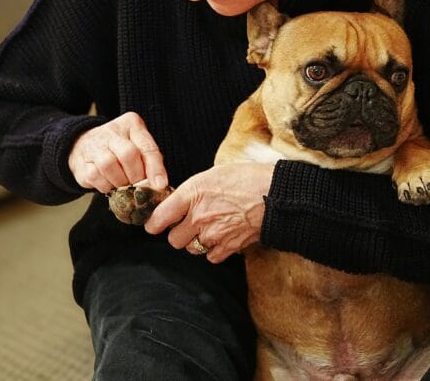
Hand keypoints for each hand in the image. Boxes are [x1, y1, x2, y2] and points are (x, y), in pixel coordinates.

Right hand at [68, 112, 166, 192]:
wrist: (84, 144)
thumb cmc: (121, 147)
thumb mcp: (139, 145)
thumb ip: (150, 160)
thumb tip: (159, 184)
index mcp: (132, 124)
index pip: (147, 146)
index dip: (155, 168)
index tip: (160, 184)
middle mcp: (112, 131)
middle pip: (128, 154)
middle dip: (136, 176)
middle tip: (138, 185)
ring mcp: (94, 144)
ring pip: (109, 166)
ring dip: (120, 182)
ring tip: (124, 185)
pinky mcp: (82, 160)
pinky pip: (95, 177)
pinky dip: (106, 186)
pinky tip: (110, 184)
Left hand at [145, 162, 273, 263]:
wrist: (276, 193)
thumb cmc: (248, 177)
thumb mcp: (215, 173)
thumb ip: (195, 190)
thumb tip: (182, 201)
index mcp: (193, 193)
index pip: (160, 216)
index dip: (154, 223)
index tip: (153, 225)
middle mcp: (199, 216)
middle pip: (174, 239)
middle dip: (179, 234)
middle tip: (188, 226)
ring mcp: (213, 234)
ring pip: (191, 249)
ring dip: (197, 242)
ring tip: (210, 230)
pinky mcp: (228, 247)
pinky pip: (211, 257)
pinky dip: (214, 251)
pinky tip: (223, 238)